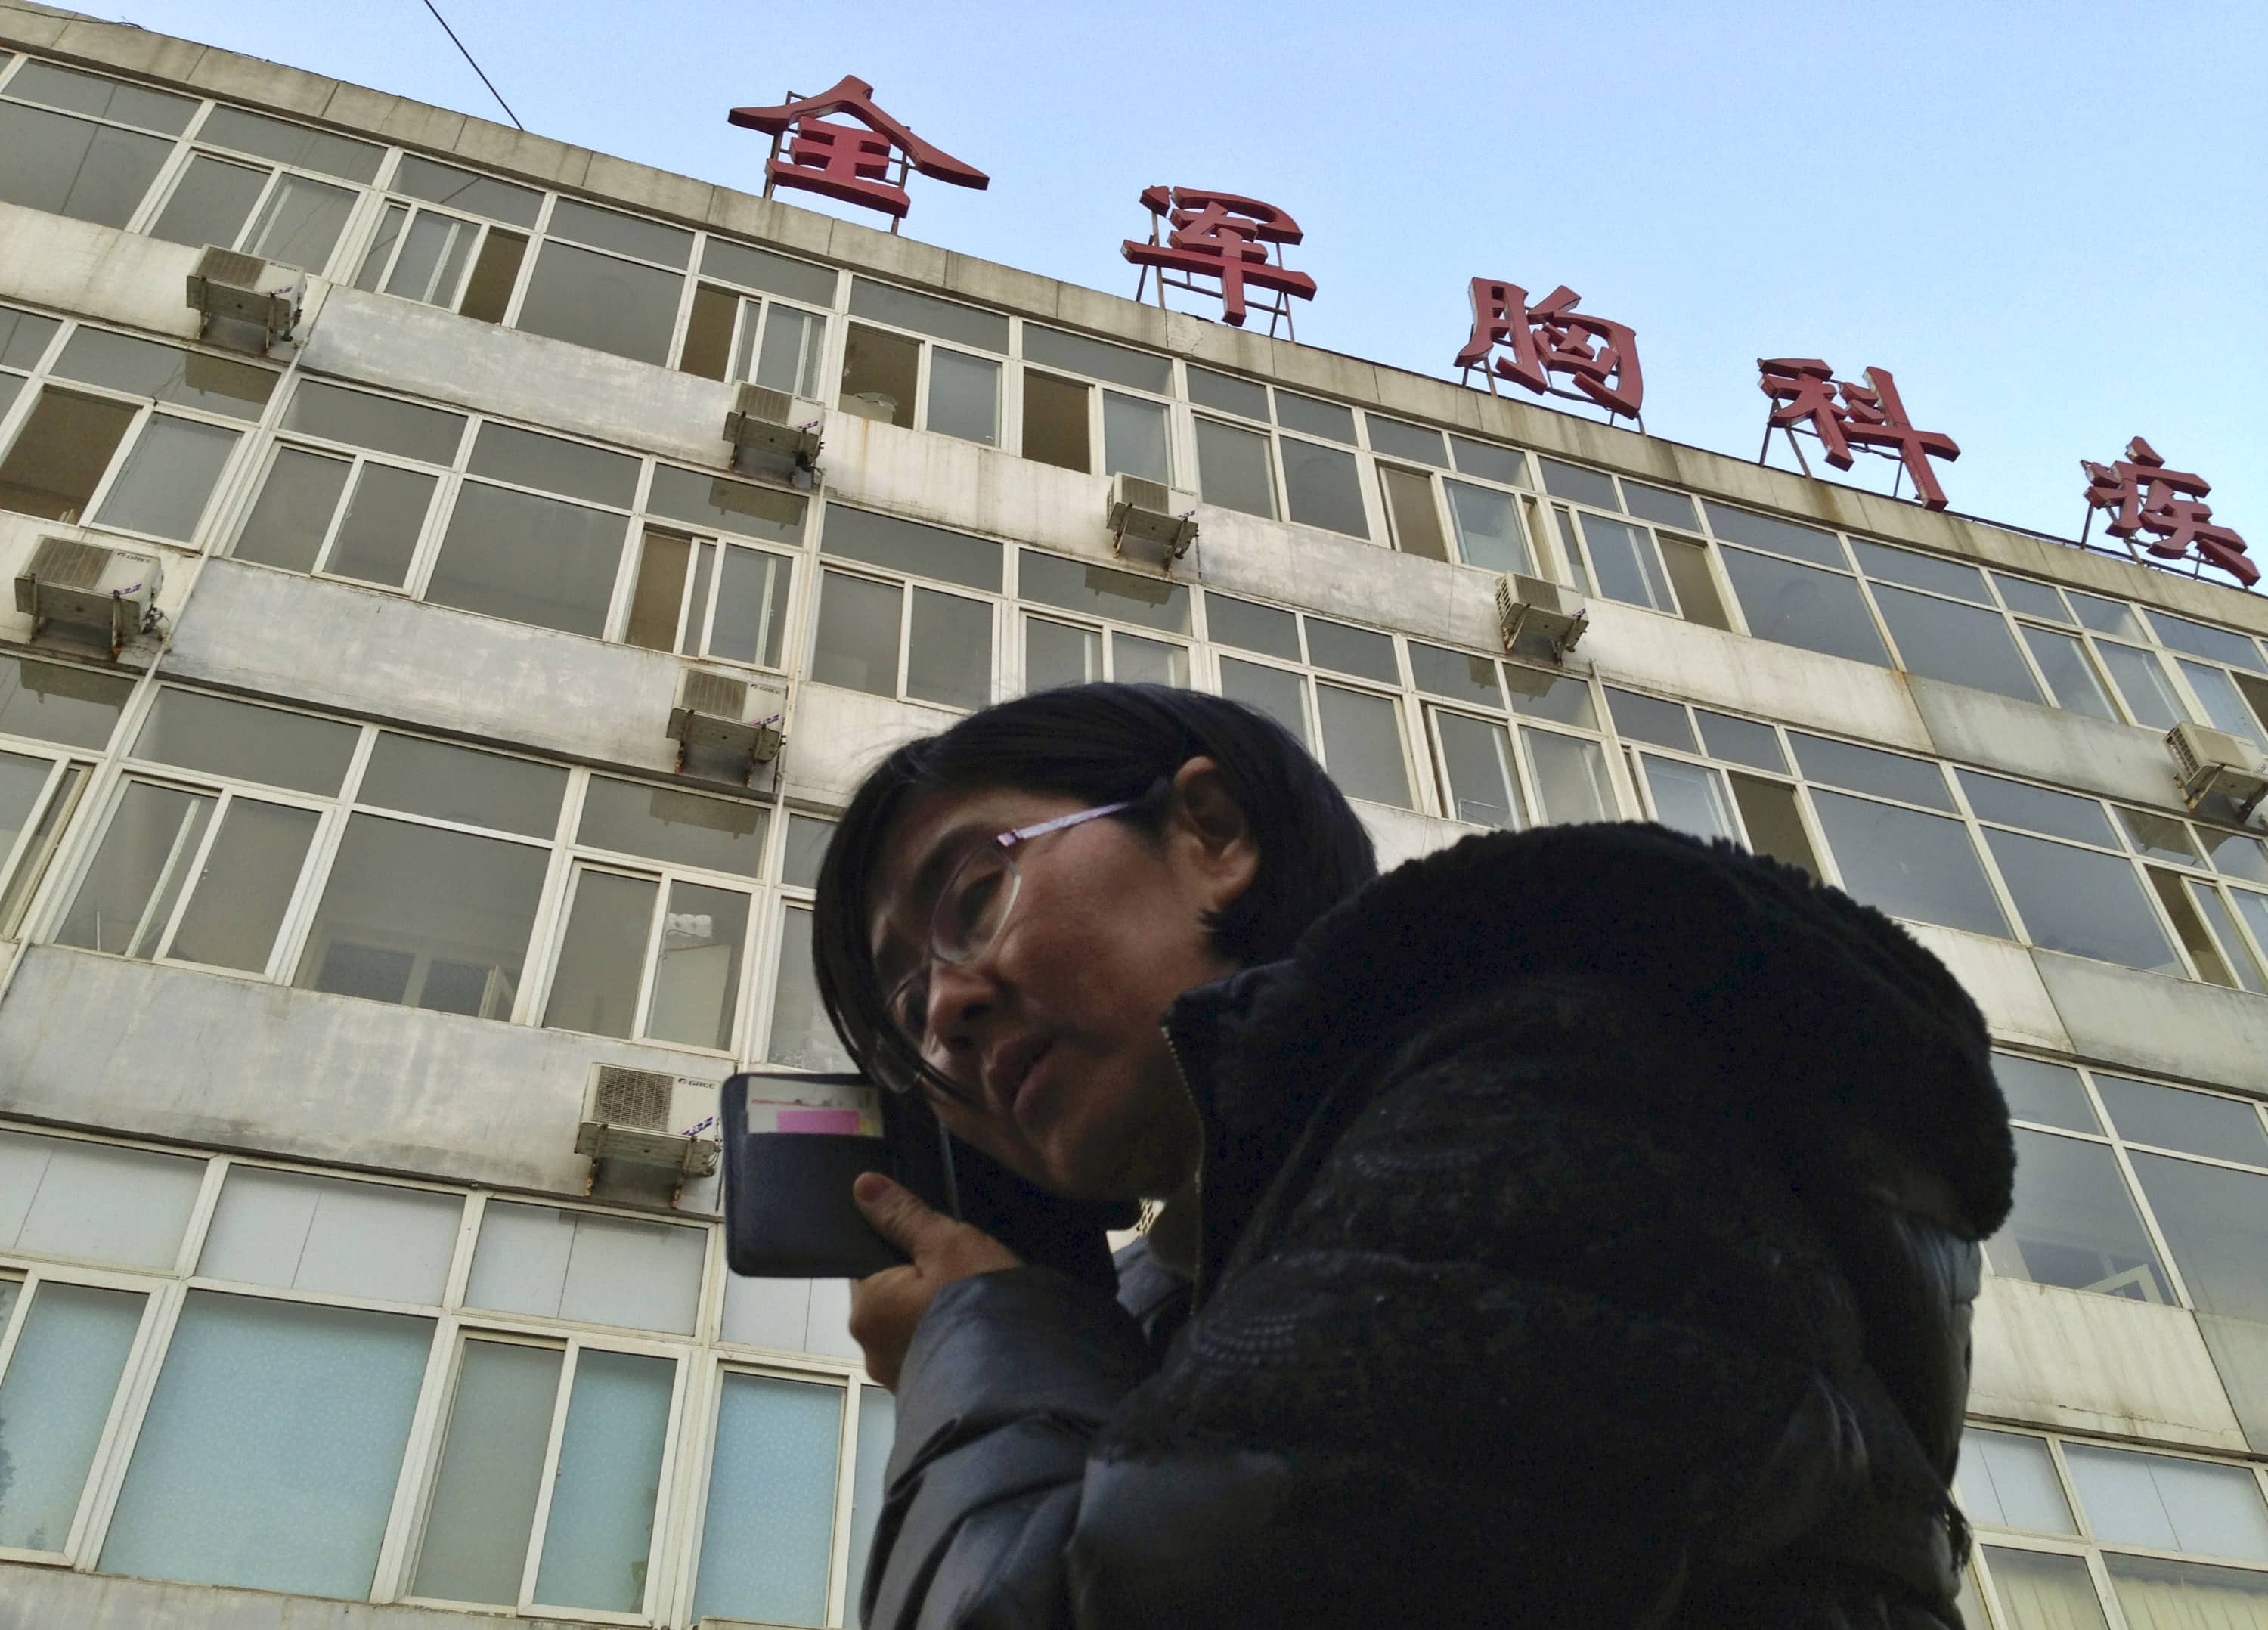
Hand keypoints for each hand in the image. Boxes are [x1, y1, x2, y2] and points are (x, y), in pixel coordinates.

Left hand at [848, 1173, 1021, 1387]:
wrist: (1022, 1380)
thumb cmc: (982, 1304)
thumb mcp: (948, 1244)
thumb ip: (904, 1215)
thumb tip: (863, 1186)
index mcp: (866, 1309)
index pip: (866, 1264)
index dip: (897, 1247)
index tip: (930, 1243)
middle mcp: (871, 1350)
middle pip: (888, 1298)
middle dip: (917, 1284)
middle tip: (961, 1271)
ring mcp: (899, 1378)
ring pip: (909, 1329)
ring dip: (931, 1316)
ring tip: (974, 1302)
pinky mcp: (926, 1396)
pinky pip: (930, 1356)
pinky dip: (947, 1342)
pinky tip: (977, 1333)